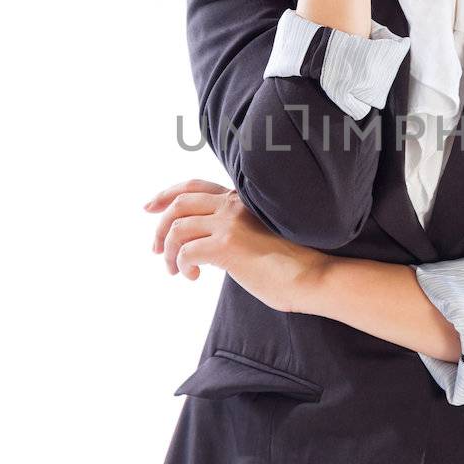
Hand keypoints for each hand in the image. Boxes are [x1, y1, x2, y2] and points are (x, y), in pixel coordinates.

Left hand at [144, 179, 325, 312]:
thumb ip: (238, 230)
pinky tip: (193, 278)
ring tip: (174, 271)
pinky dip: (182, 265)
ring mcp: (229, 223)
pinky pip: (186, 252)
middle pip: (179, 203)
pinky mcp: (226, 246)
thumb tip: (210, 245)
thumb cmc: (293, 264)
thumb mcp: (262, 235)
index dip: (167, 194)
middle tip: (154, 248)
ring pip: (177, 228)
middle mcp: (233, 205)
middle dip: (160, 225)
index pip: (195, 186)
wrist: (314, 276)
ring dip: (168, 251)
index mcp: (242, 199)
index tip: (150, 208)